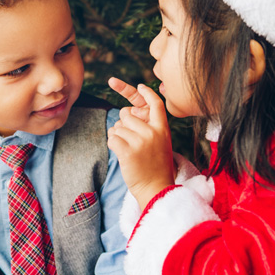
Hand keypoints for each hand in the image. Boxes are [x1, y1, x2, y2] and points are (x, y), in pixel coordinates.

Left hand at [107, 78, 175, 209]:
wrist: (155, 188)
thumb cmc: (156, 167)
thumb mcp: (161, 143)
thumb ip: (150, 128)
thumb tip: (129, 114)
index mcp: (163, 129)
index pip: (156, 104)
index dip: (147, 93)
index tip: (139, 85)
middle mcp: (152, 132)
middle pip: (126, 113)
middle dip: (122, 123)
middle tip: (129, 139)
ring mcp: (140, 141)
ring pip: (117, 126)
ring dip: (117, 136)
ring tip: (127, 149)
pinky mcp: (127, 151)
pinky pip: (111, 138)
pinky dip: (112, 144)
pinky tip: (120, 152)